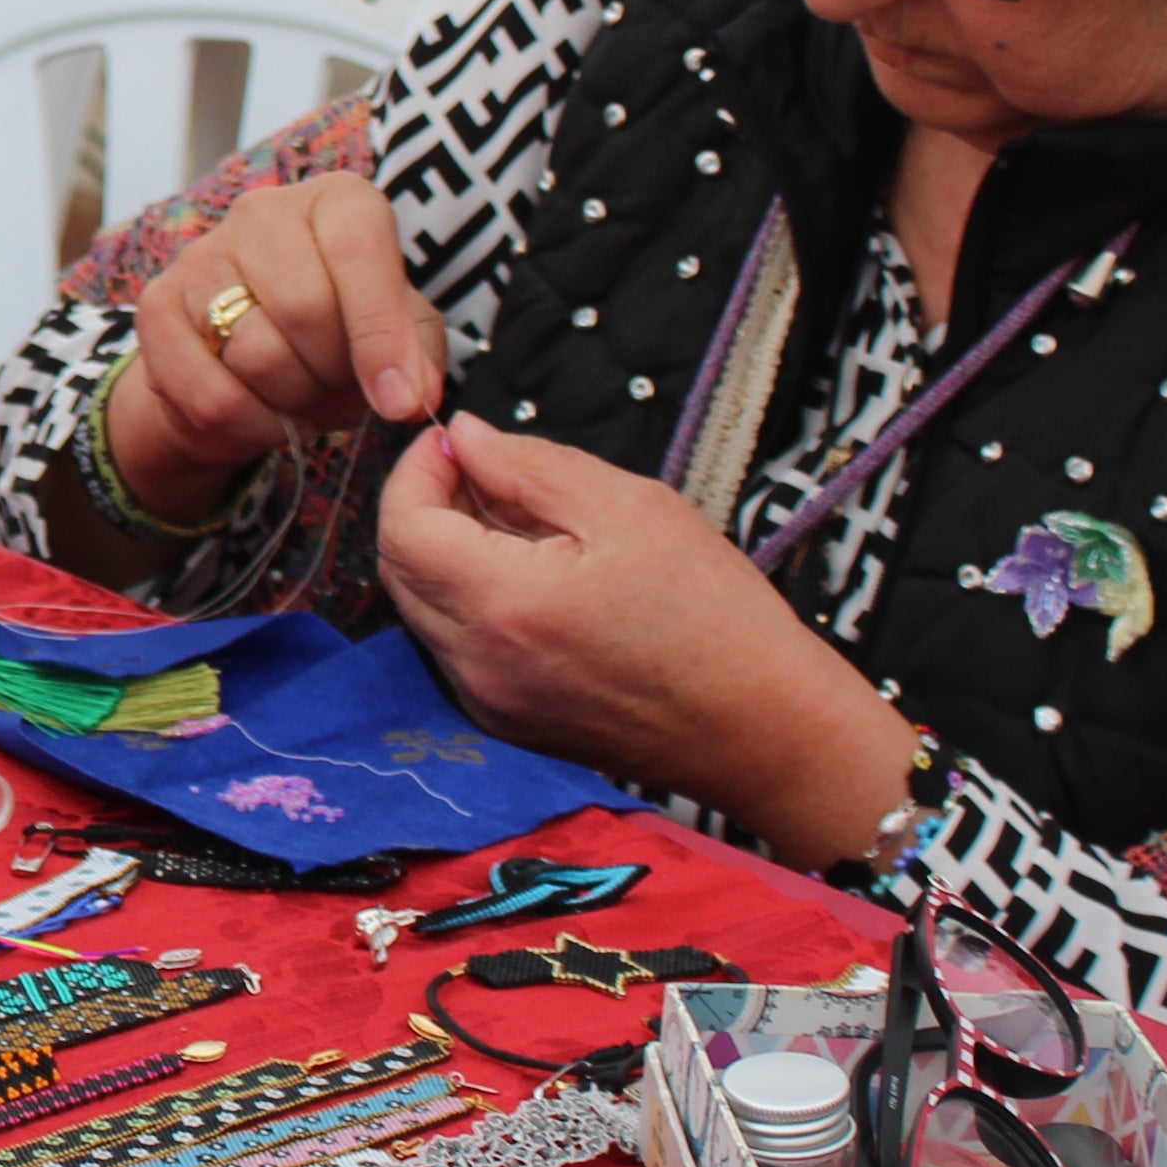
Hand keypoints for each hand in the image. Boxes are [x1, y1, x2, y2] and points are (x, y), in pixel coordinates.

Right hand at [94, 175, 445, 522]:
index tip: (399, 400)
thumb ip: (417, 358)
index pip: (358, 249)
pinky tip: (258, 413)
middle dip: (331, 373)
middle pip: (305, 309)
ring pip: (257, 354)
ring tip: (297, 394)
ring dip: (290, 402)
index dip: (381, 334)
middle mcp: (264, 211)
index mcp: (337, 201)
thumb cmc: (338, 338)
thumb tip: (410, 395)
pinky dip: (248, 425)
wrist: (247, 364)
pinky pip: (211, 395)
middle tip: (333, 385)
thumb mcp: (399, 338)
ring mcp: (203, 254)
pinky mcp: (157, 306)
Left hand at [373, 414, 912, 868]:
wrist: (766, 731)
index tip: (455, 443)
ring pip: (425, 608)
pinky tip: (541, 579)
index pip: (401, 528)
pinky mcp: (508, 722)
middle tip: (489, 473)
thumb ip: (531, 465)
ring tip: (528, 525)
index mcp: (506, 606)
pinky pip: (458, 646)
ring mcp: (489, 702)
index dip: (417, 473)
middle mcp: (480, 665)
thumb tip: (464, 436)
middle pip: (400, 569)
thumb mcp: (633, 508)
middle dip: (428, 507)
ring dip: (451, 554)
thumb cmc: (718, 618)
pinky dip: (476, 601)